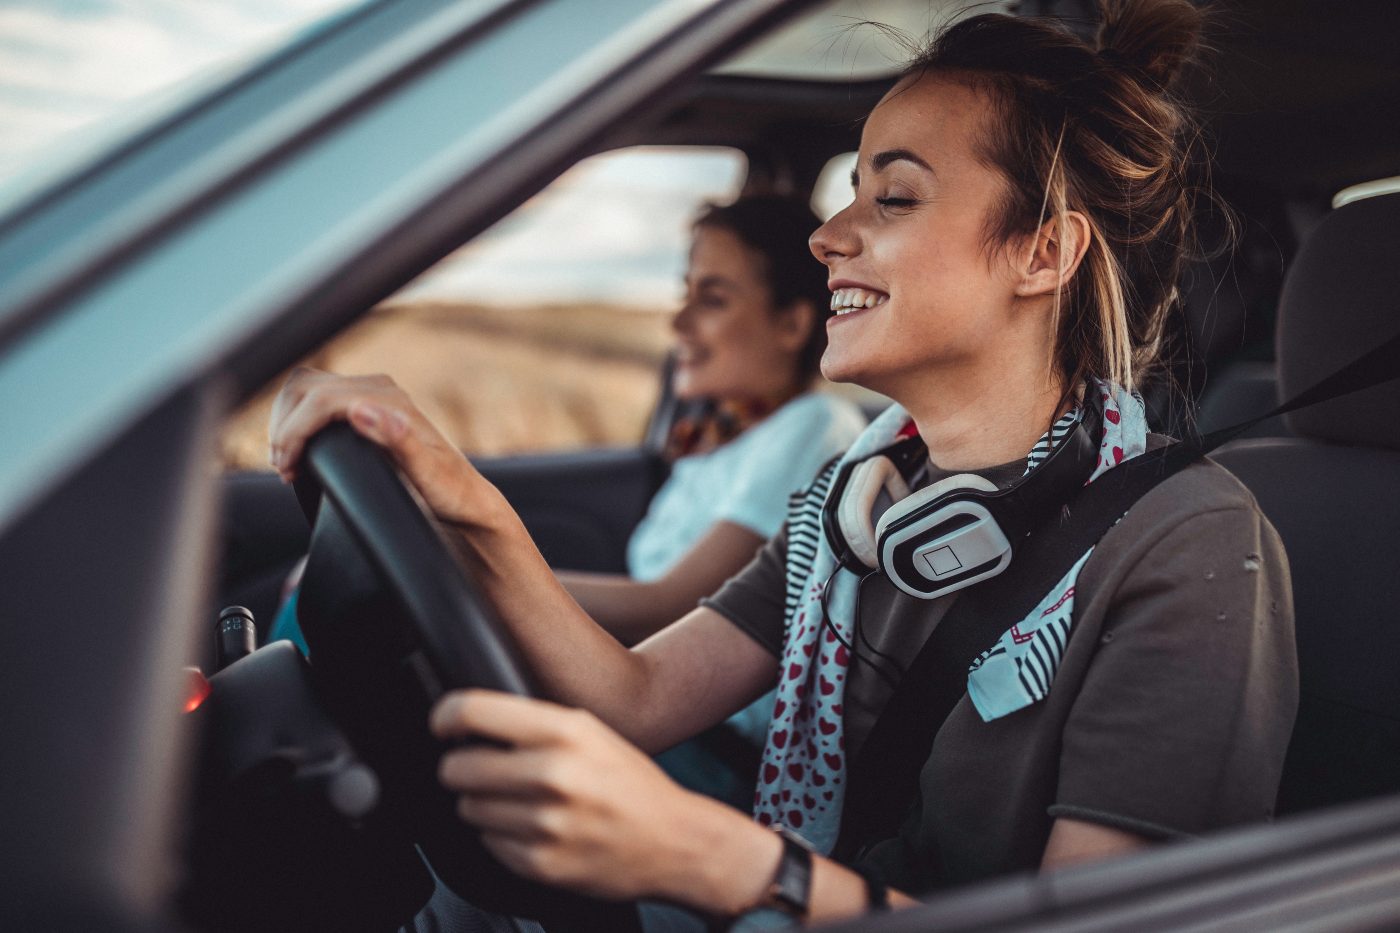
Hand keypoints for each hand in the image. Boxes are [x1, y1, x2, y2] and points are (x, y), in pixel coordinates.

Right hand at [267, 367, 482, 524]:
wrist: (465, 498)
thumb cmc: (449, 491)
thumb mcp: (428, 473)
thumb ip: (398, 441)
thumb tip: (360, 410)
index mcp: (391, 400)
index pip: (320, 398)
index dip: (294, 430)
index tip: (287, 465)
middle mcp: (380, 390)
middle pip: (306, 388)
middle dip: (284, 426)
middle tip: (284, 467)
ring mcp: (370, 396)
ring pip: (305, 390)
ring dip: (285, 422)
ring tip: (286, 462)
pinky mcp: (363, 407)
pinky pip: (314, 401)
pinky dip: (295, 423)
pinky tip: (297, 452)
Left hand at [430, 690, 767, 907]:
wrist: (675, 841)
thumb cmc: (629, 782)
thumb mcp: (590, 731)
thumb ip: (533, 724)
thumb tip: (466, 722)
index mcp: (566, 730)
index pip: (473, 712)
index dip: (445, 716)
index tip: (443, 725)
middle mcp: (553, 774)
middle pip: (457, 768)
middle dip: (462, 768)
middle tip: (484, 769)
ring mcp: (546, 823)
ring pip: (468, 808)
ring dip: (483, 804)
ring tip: (520, 802)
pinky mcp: (540, 864)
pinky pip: (488, 844)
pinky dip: (502, 837)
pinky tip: (535, 828)